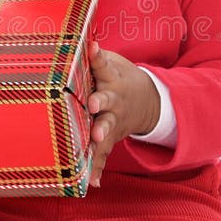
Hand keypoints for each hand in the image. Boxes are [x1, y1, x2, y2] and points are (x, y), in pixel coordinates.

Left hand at [86, 40, 160, 187]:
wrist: (148, 101)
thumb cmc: (118, 77)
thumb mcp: (112, 63)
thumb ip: (93, 56)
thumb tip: (71, 38)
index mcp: (111, 78)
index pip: (103, 63)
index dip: (97, 56)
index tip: (92, 47)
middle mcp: (113, 99)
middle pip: (107, 99)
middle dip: (100, 102)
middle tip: (93, 103)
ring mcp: (114, 120)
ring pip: (107, 127)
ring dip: (101, 133)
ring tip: (97, 138)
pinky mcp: (112, 138)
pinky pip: (104, 155)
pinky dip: (97, 168)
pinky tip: (91, 183)